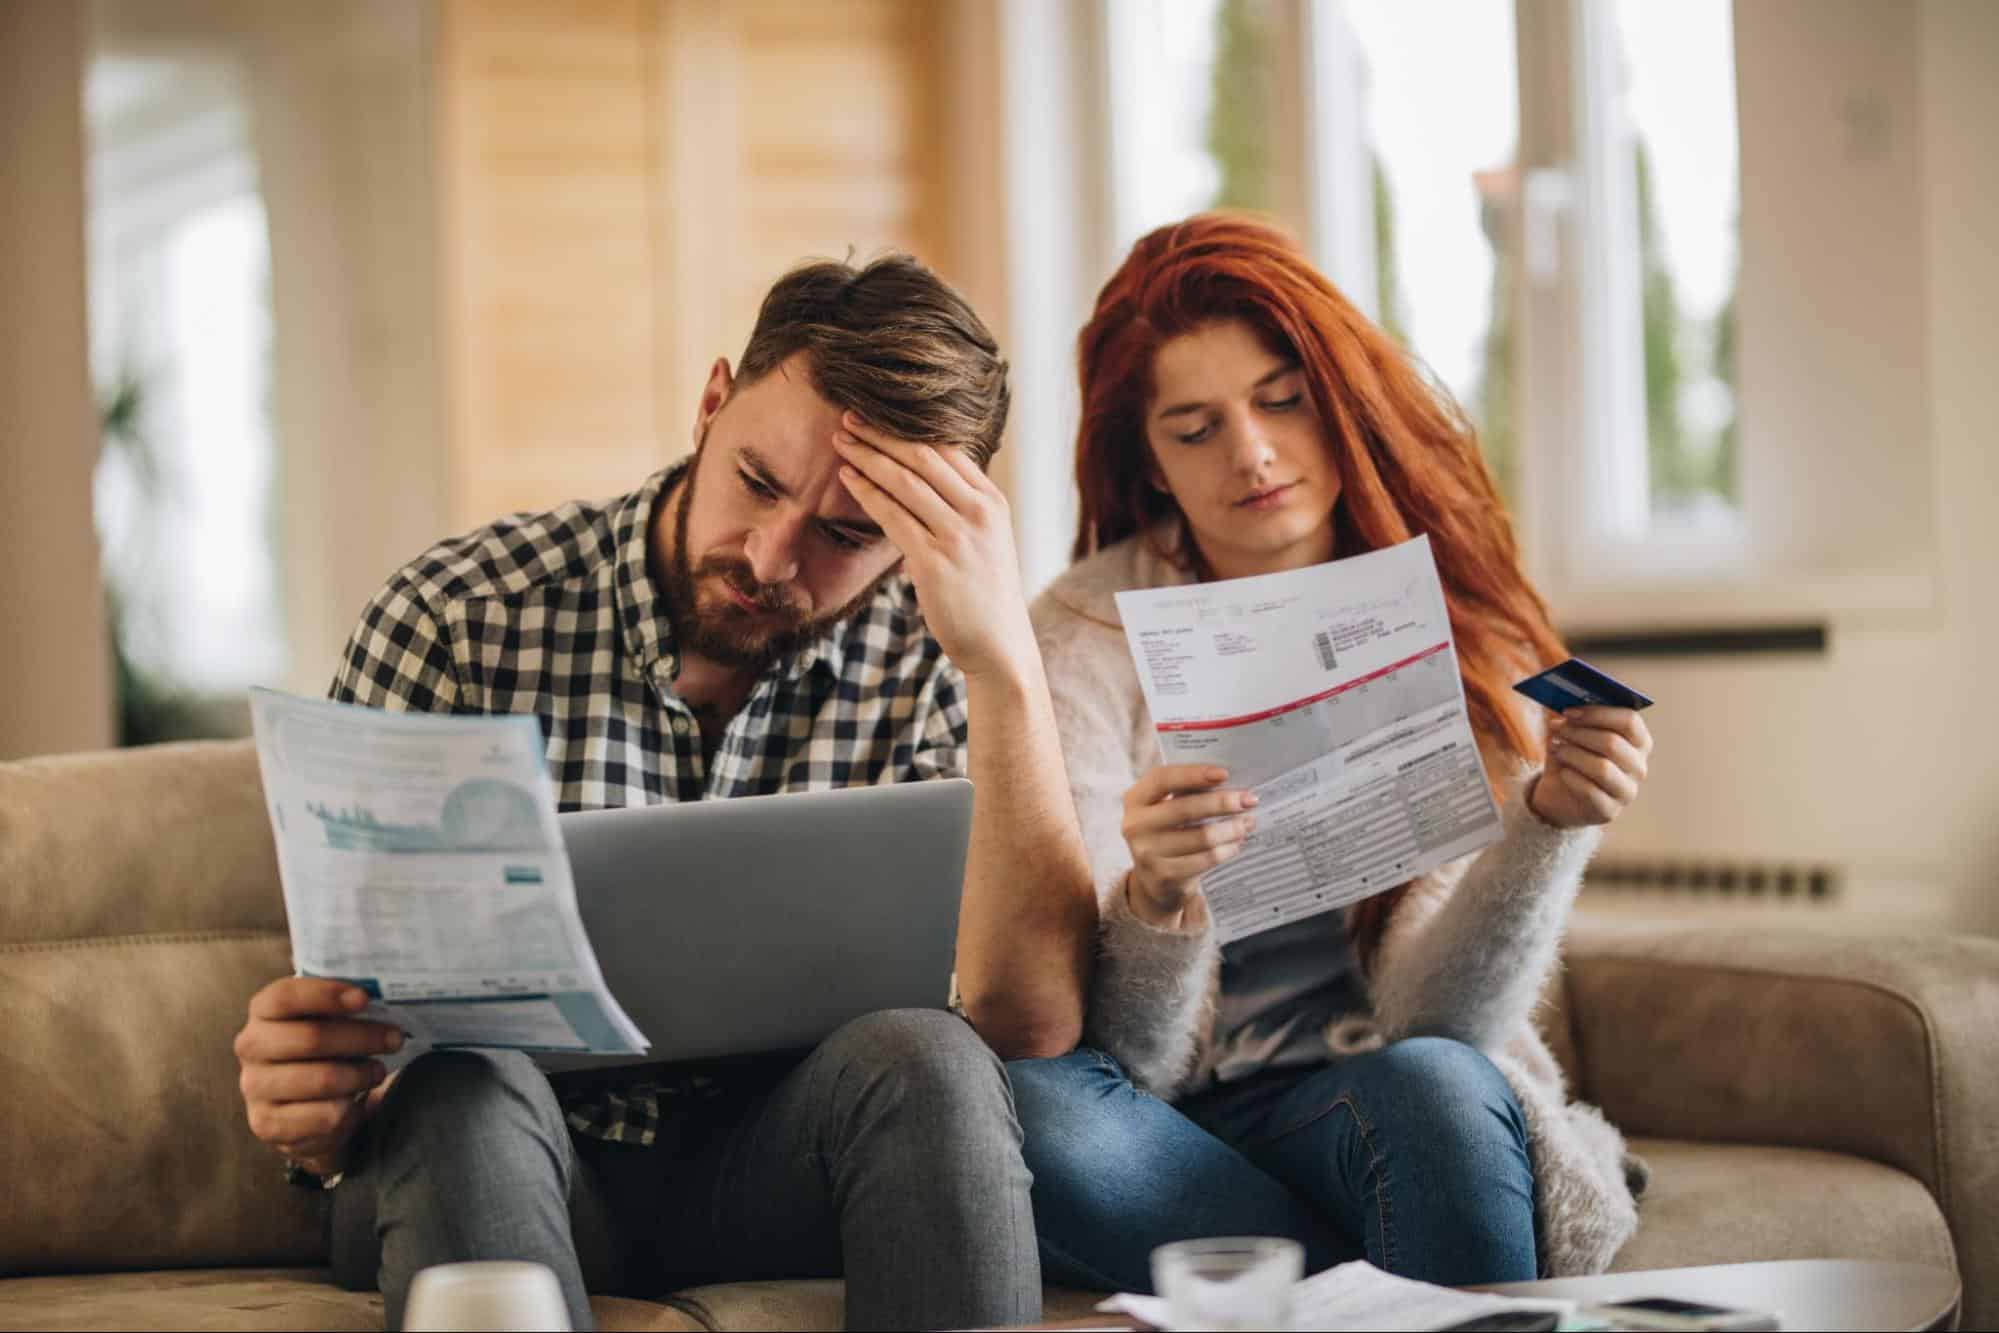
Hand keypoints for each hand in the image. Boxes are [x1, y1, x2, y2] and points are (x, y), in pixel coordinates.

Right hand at [234, 977, 401, 1175]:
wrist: (303, 1105)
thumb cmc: (324, 1049)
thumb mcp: (329, 1020)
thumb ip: (344, 1006)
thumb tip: (381, 996)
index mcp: (263, 1012)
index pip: (285, 997)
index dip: (325, 995)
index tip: (364, 999)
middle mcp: (251, 1047)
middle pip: (311, 1038)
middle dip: (361, 1038)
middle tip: (395, 1039)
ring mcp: (254, 1087)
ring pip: (322, 1079)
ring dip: (361, 1075)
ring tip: (378, 1071)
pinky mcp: (267, 1124)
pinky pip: (324, 1115)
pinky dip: (350, 1108)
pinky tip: (356, 1101)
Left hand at [832, 414, 1034, 681]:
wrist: (999, 645)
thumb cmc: (985, 595)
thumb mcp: (985, 541)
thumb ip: (958, 511)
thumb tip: (917, 489)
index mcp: (992, 502)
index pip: (948, 450)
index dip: (908, 429)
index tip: (878, 416)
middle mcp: (979, 512)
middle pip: (923, 457)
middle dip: (882, 434)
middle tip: (849, 417)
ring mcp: (958, 536)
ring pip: (905, 481)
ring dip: (868, 457)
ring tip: (841, 441)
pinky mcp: (935, 561)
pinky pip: (893, 516)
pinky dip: (867, 493)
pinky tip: (847, 478)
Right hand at [1122, 764, 1257, 924]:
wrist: (1154, 878)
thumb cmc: (1168, 830)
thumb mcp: (1165, 807)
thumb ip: (1187, 791)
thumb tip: (1227, 780)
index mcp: (1135, 799)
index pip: (1162, 779)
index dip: (1193, 774)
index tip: (1224, 773)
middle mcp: (1135, 825)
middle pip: (1185, 808)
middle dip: (1222, 802)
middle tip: (1249, 800)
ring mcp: (1147, 853)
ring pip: (1201, 836)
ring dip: (1231, 828)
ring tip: (1248, 822)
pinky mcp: (1164, 876)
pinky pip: (1205, 859)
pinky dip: (1226, 849)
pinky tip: (1237, 843)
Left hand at [1527, 705, 1652, 827]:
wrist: (1559, 795)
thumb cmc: (1571, 756)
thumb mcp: (1570, 733)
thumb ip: (1573, 716)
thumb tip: (1566, 699)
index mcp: (1638, 741)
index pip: (1629, 721)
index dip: (1598, 713)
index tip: (1569, 710)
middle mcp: (1639, 767)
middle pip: (1613, 743)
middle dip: (1579, 733)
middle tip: (1556, 728)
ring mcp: (1627, 791)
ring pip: (1602, 768)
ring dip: (1573, 754)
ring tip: (1556, 748)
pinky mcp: (1609, 811)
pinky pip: (1591, 791)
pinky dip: (1572, 778)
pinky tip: (1562, 772)